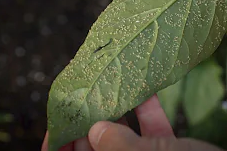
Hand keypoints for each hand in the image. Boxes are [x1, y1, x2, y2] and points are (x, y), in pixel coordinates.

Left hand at [41, 95, 224, 150]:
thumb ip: (123, 148)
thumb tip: (95, 131)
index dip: (61, 145)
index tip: (60, 120)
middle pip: (97, 146)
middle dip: (91, 117)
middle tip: (85, 89)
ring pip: (124, 134)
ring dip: (120, 108)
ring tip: (111, 82)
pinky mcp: (166, 150)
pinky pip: (150, 129)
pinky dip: (147, 110)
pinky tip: (144, 89)